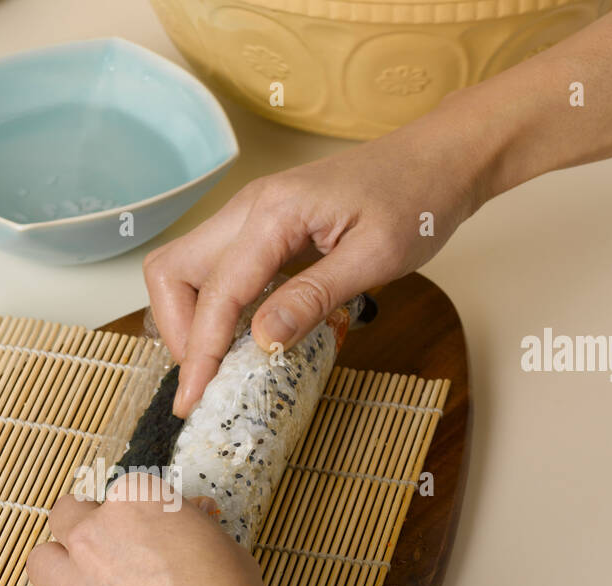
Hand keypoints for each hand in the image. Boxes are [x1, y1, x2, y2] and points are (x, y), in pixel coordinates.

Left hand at [25, 472, 282, 585]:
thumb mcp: (227, 552)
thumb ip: (195, 535)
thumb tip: (190, 532)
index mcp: (139, 502)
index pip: (130, 488)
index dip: (152, 511)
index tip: (171, 529)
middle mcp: (96, 535)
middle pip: (69, 513)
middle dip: (90, 525)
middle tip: (119, 547)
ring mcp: (76, 582)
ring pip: (43, 559)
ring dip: (62, 563)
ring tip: (91, 580)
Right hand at [144, 105, 491, 415]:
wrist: (439, 158)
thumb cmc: (417, 199)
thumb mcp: (376, 257)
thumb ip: (313, 297)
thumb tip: (261, 342)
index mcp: (274, 213)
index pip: (217, 294)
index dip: (200, 352)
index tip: (193, 400)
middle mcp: (249, 208)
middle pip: (172, 271)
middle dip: (178, 331)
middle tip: (206, 377)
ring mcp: (251, 215)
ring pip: (186, 269)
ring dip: (191, 319)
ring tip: (220, 362)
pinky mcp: (261, 226)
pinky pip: (215, 269)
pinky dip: (214, 307)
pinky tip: (243, 336)